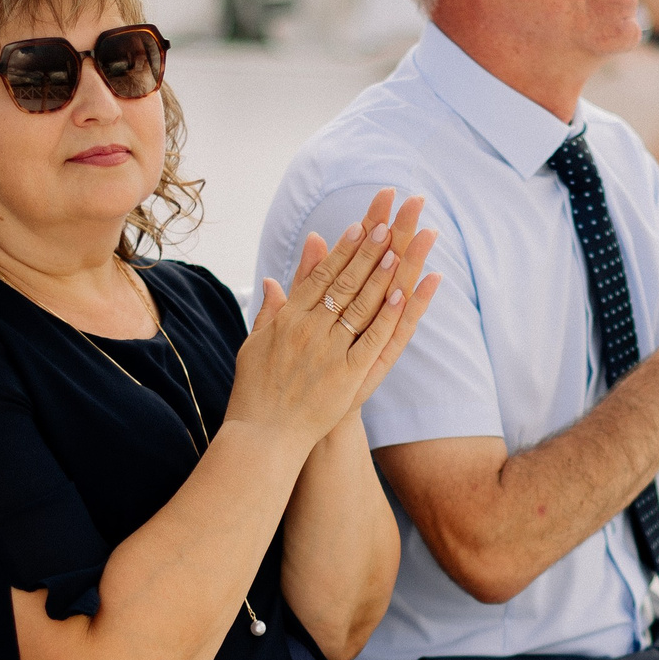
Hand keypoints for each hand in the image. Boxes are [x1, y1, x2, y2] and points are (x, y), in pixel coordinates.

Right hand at [231, 189, 439, 446]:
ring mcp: (328, 353)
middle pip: (343, 284)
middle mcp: (308, 331)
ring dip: (381, 275)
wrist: (262, 437)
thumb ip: (270, 310)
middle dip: (367, 251)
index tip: (360, 225)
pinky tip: (402, 293)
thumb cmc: (255, 391)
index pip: (320, 277)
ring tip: (400, 247)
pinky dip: (387, 316)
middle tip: (388, 222)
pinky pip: (372, 341)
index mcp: (287, 320)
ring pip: (360, 306)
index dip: (343, 251)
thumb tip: (272, 279)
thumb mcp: (256, 343)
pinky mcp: (347, 378)